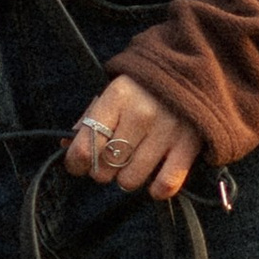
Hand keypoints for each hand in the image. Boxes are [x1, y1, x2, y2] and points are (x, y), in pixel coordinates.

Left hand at [68, 74, 201, 198]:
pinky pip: (165, 184)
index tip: (78, 164)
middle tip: (111, 159)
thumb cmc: (144, 86)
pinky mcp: (188, 146)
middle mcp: (141, 114)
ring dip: (127, 177)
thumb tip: (66, 146)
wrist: (192, 69)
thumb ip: (89, 118)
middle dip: (102, 169)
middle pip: (106, 167)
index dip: (75, 162)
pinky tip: (153, 178)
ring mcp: (167, 131)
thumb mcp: (113, 91)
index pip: (86, 145)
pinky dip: (156, 189)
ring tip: (133, 163)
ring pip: (130, 180)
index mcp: (118, 97)